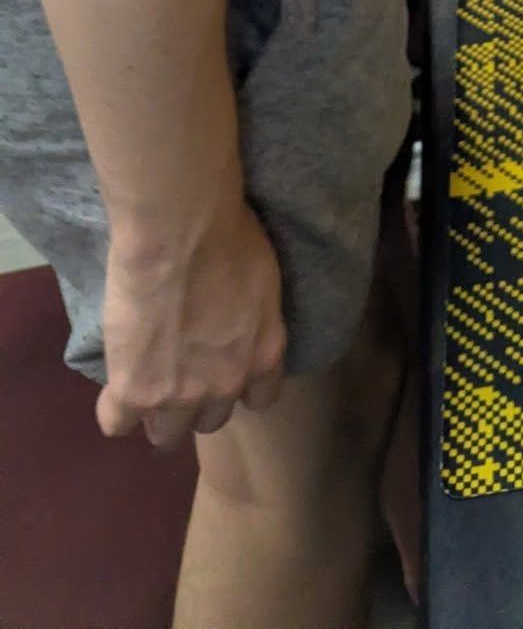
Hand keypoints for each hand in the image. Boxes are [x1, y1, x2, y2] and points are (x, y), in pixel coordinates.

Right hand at [99, 191, 286, 448]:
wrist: (182, 230)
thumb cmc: (229, 233)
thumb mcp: (262, 280)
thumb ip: (253, 314)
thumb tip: (239, 316)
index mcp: (265, 352)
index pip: (260, 399)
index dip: (238, 387)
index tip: (222, 369)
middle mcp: (227, 383)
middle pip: (210, 421)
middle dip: (196, 403)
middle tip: (178, 373)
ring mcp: (181, 394)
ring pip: (165, 434)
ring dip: (155, 413)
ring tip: (145, 385)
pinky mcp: (135, 391)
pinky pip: (117, 423)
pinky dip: (114, 408)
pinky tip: (115, 387)